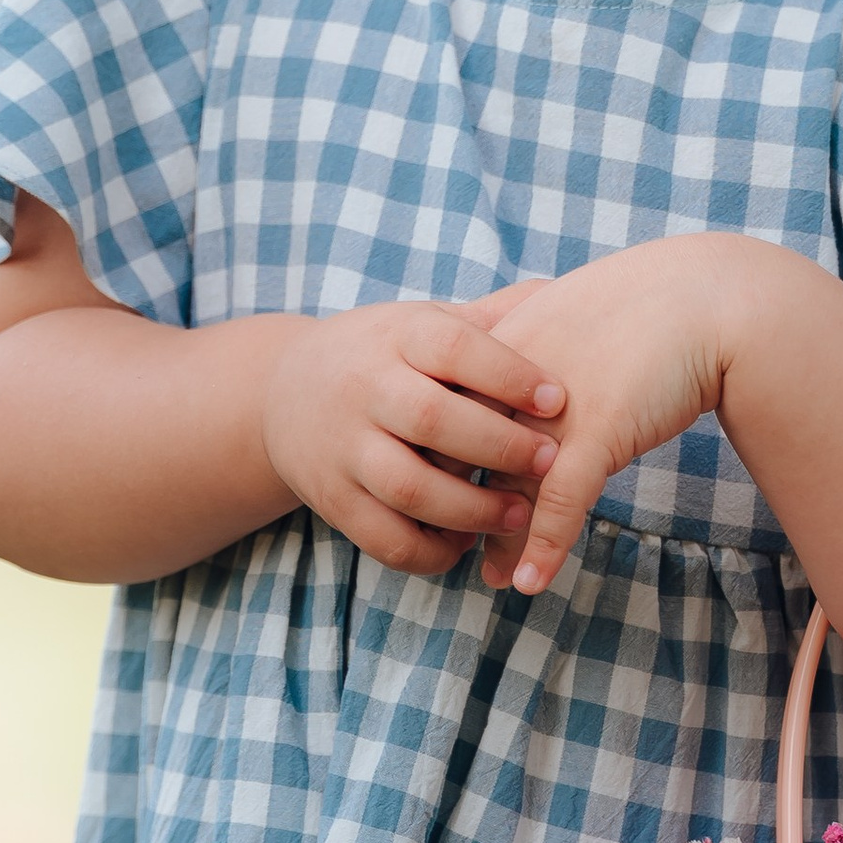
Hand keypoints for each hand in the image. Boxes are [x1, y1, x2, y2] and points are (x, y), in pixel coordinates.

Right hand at [260, 300, 567, 577]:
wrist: (280, 390)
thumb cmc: (381, 354)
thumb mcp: (424, 322)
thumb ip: (491, 316)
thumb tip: (563, 291)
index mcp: (397, 337)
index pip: (453, 348)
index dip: (508, 374)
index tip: (557, 398)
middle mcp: (365, 389)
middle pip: (433, 420)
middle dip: (500, 446)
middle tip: (551, 462)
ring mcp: (344, 448)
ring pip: (410, 488)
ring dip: (472, 510)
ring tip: (520, 513)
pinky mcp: (333, 499)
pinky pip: (385, 538)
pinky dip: (431, 551)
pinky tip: (467, 541)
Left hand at [466, 236, 783, 593]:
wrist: (706, 301)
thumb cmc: (639, 309)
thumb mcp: (561, 317)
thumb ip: (521, 347)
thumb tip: (499, 381)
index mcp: (497, 346)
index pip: (439, 411)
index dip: (430, 455)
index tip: (434, 489)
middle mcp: (512, 379)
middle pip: (458, 455)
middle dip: (451, 504)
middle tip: (450, 542)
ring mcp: (552, 410)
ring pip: (505, 488)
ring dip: (496, 540)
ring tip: (489, 577)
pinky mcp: (596, 432)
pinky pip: (559, 503)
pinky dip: (542, 547)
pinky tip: (528, 582)